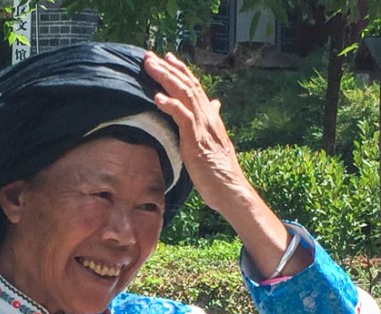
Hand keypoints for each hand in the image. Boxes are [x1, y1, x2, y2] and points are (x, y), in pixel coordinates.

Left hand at [142, 51, 254, 213]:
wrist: (230, 189)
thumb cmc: (219, 171)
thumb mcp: (214, 141)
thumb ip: (212, 120)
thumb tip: (215, 104)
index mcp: (210, 117)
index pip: (194, 87)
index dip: (181, 71)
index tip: (166, 58)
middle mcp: (207, 117)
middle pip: (187, 85)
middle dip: (168, 69)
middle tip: (149, 56)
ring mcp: (203, 127)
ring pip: (185, 95)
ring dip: (166, 79)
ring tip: (151, 67)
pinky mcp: (197, 141)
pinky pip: (183, 117)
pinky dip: (171, 105)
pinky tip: (158, 97)